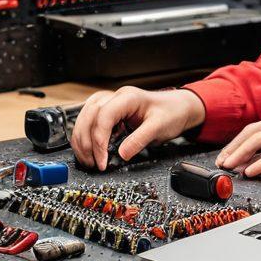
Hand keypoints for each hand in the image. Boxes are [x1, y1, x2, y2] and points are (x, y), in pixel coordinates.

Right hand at [70, 87, 205, 170]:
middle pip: (89, 116)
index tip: (102, 160)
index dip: (99, 140)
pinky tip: (89, 151)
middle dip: (87, 142)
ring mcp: (109, 103)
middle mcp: (115, 97)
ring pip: (84, 118)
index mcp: (128, 97)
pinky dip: (85, 137)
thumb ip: (140, 140)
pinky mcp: (108, 112)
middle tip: (93, 163)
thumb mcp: (159, 127)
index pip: (104, 116)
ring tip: (88, 161)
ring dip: (82, 141)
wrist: (178, 107)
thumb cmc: (171, 113)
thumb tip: (121, 154)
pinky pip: (88, 122)